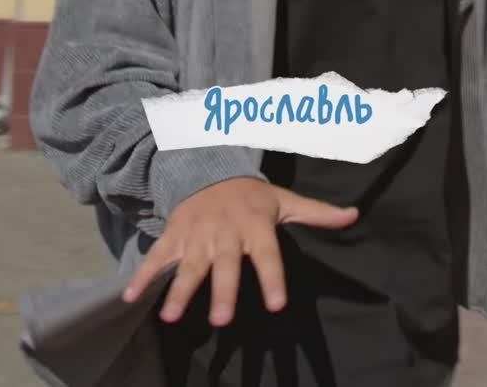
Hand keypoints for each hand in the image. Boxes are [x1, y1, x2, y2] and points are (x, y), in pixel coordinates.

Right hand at [122, 177, 357, 326]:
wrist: (208, 165)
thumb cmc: (251, 195)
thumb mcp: (285, 200)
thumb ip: (318, 212)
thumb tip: (356, 215)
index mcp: (255, 224)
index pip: (268, 254)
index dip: (273, 277)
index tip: (278, 304)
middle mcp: (225, 231)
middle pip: (225, 264)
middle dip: (222, 291)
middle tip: (221, 321)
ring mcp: (196, 233)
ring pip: (188, 264)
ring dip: (179, 290)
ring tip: (171, 317)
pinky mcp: (174, 234)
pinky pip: (157, 257)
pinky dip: (142, 276)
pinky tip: (131, 297)